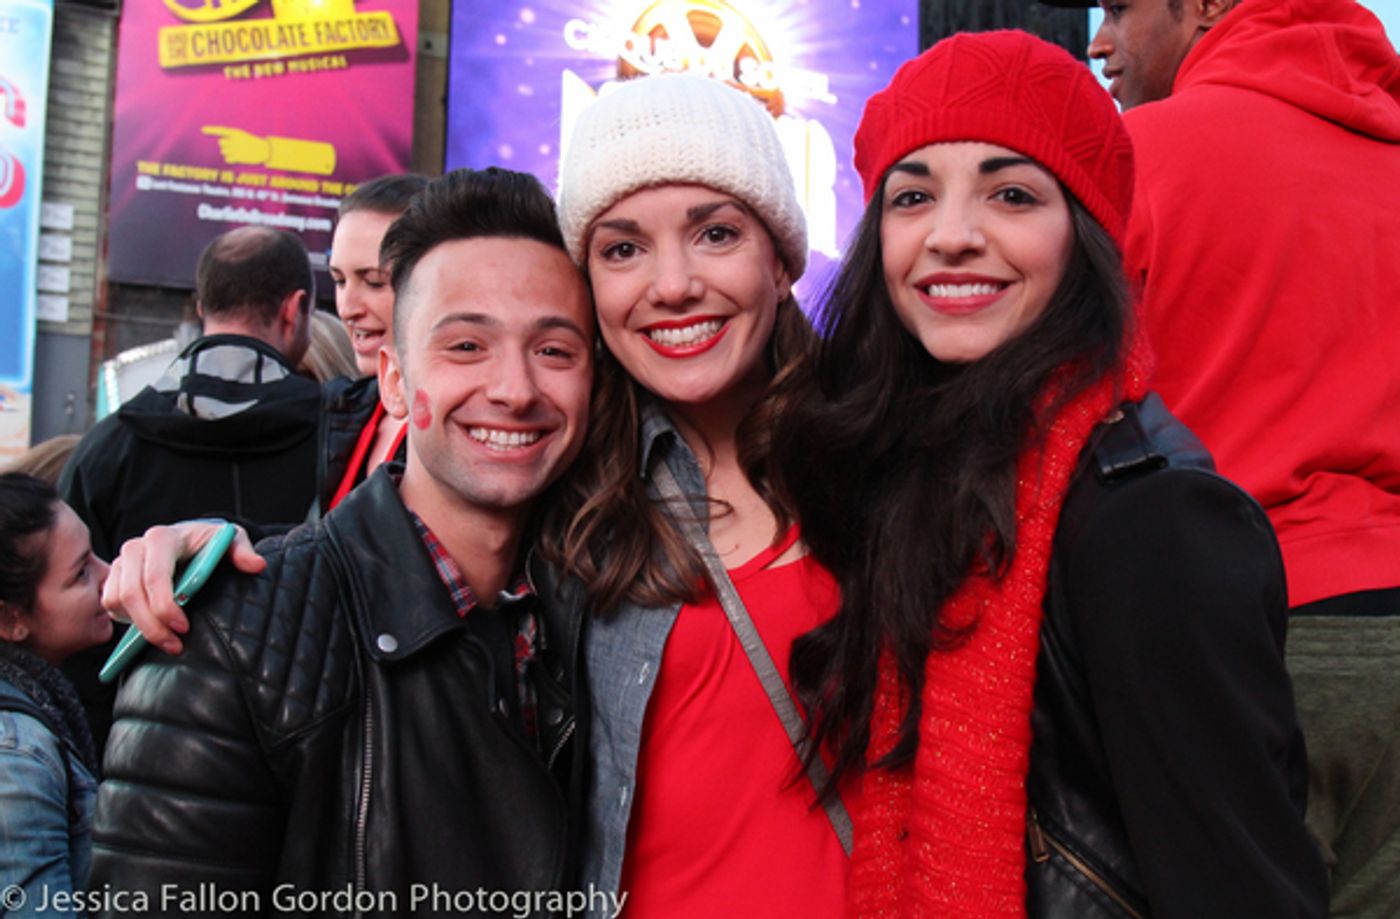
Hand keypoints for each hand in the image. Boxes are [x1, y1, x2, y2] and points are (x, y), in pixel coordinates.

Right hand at [102, 521, 264, 654]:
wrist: (190, 540)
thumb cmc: (209, 542)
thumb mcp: (230, 540)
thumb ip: (242, 551)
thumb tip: (256, 565)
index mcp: (162, 538)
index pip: (155, 576)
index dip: (166, 606)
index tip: (184, 627)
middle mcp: (135, 548)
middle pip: (130, 594)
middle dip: (152, 625)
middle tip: (176, 645)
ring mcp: (121, 563)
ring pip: (116, 601)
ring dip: (138, 627)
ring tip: (167, 642)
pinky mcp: (113, 578)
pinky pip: (109, 604)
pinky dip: (126, 621)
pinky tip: (151, 629)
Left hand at [202, 125, 271, 165]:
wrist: (264, 150)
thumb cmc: (252, 142)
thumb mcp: (243, 136)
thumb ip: (231, 138)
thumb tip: (220, 143)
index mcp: (236, 133)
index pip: (221, 130)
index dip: (211, 130)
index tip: (202, 130)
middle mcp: (234, 140)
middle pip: (221, 143)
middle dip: (225, 145)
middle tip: (233, 147)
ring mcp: (236, 149)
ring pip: (223, 152)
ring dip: (228, 153)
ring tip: (238, 152)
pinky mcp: (238, 157)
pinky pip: (227, 159)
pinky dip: (230, 159)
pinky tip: (236, 158)